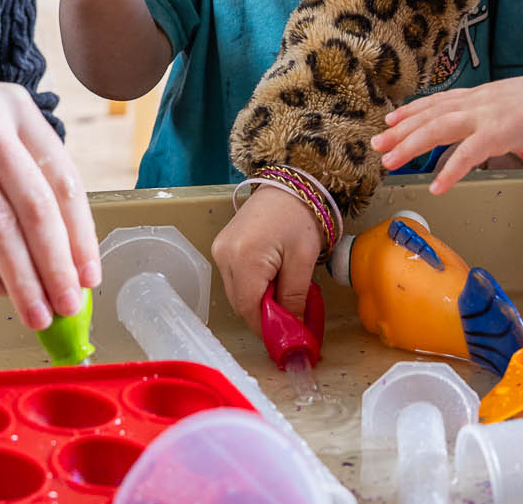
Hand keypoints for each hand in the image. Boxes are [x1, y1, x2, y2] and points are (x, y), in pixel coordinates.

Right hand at [0, 69, 100, 330]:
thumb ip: (30, 174)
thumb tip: (66, 252)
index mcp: (18, 108)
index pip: (62, 177)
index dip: (80, 232)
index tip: (89, 274)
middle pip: (32, 203)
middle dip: (55, 262)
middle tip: (67, 303)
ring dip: (21, 275)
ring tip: (35, 310)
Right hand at [212, 185, 322, 321]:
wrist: (290, 185)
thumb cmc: (300, 217)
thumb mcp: (303, 260)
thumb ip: (294, 298)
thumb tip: (293, 330)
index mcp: (243, 258)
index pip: (249, 308)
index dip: (268, 327)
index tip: (289, 337)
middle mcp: (224, 256)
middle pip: (241, 303)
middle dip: (266, 315)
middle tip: (293, 317)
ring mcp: (219, 251)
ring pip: (237, 293)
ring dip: (260, 302)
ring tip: (285, 294)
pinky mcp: (222, 248)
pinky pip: (235, 279)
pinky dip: (253, 287)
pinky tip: (273, 280)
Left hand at [371, 73, 522, 194]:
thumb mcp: (522, 111)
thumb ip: (513, 128)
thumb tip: (517, 145)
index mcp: (482, 96)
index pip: (438, 101)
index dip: (412, 111)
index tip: (391, 120)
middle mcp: (478, 102)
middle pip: (430, 116)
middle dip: (401, 132)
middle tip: (377, 145)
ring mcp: (486, 116)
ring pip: (438, 130)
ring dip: (411, 147)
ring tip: (390, 163)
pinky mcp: (499, 133)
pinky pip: (467, 154)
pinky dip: (449, 170)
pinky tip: (436, 186)